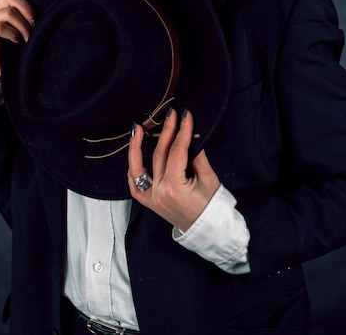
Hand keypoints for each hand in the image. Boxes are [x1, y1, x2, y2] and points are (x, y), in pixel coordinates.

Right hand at [0, 0, 43, 77]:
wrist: (6, 71)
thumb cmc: (20, 49)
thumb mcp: (28, 28)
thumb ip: (31, 14)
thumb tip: (46, 0)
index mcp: (2, 6)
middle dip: (28, 10)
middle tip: (36, 26)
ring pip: (7, 12)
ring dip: (23, 26)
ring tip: (29, 38)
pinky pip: (0, 27)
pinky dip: (12, 34)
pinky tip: (17, 41)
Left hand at [128, 108, 219, 231]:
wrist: (208, 230)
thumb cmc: (212, 207)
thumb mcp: (209, 179)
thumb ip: (198, 156)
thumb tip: (190, 135)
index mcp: (174, 187)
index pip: (177, 151)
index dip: (182, 131)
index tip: (186, 116)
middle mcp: (158, 192)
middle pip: (160, 154)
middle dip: (166, 131)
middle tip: (171, 114)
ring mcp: (150, 198)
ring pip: (139, 167)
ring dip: (137, 146)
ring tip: (139, 128)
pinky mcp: (148, 202)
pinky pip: (134, 183)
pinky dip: (133, 167)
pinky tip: (135, 152)